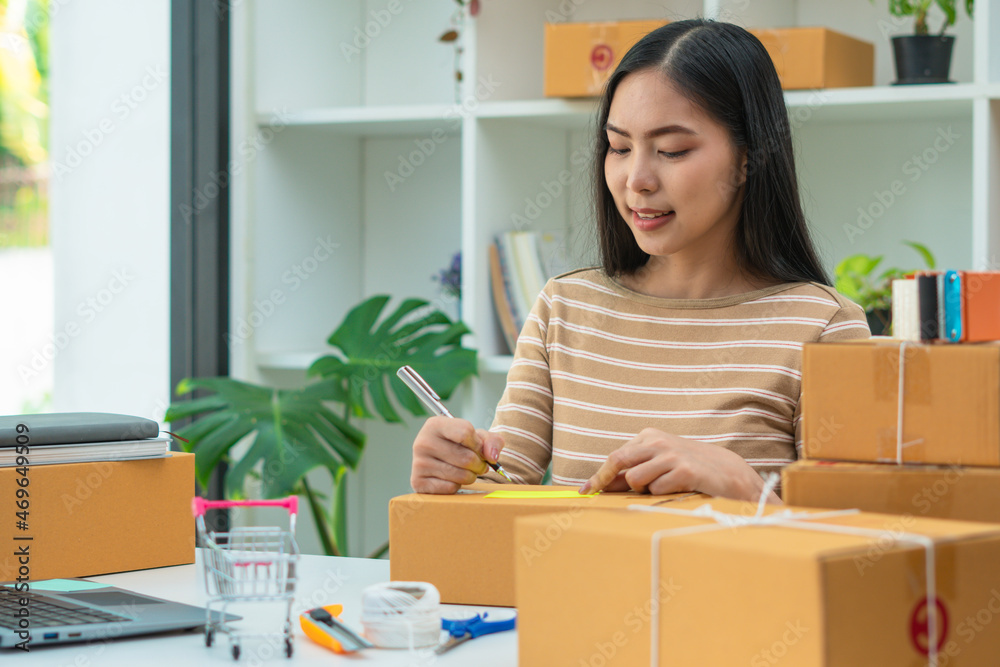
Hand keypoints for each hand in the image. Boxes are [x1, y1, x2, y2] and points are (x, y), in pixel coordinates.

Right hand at [411, 416, 505, 493]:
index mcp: (435, 425)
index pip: (465, 431)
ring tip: (466, 471)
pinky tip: (452, 479)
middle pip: (466, 458)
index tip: (477, 447)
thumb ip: (492, 442)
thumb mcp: (479, 437)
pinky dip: (457, 486)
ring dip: (470, 476)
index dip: (478, 443)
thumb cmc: (462, 446)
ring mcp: (419, 463)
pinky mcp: (418, 482)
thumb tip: (492, 457)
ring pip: (460, 475)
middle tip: (477, 465)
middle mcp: (423, 442)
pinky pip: (451, 488)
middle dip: (479, 464)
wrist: (441, 462)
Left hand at [579, 428, 780, 503]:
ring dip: (643, 491)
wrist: (729, 474)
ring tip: (663, 489)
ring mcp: (672, 455)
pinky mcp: (685, 471)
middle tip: (596, 495)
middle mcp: (658, 442)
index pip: (616, 456)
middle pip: (618, 462)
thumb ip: (636, 471)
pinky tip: (678, 491)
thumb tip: (604, 485)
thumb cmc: (690, 469)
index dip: (599, 475)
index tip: (585, 490)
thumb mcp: (661, 463)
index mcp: (650, 436)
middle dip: (605, 481)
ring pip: (636, 480)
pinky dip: (662, 496)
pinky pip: (657, 490)